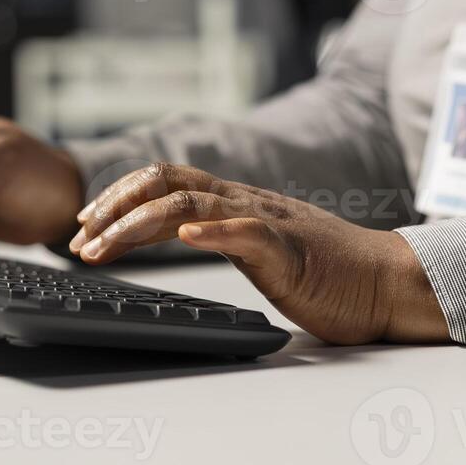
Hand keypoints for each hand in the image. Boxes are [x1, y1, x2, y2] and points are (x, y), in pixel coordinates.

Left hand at [67, 162, 449, 345]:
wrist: (386, 283)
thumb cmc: (330, 274)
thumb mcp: (261, 249)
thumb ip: (226, 235)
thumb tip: (181, 236)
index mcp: (236, 204)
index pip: (165, 181)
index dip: (118, 196)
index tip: (84, 225)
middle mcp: (245, 203)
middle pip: (166, 181)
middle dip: (113, 205)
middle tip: (79, 236)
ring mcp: (267, 223)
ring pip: (192, 205)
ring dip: (138, 224)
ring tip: (102, 245)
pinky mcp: (290, 251)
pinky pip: (248, 233)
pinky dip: (214, 233)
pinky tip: (186, 238)